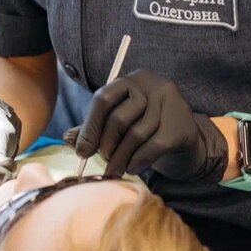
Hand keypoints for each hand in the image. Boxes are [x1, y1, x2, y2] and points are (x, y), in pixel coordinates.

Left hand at [63, 69, 228, 182]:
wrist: (182, 133)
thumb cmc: (143, 124)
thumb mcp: (119, 120)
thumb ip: (94, 127)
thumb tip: (67, 138)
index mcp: (130, 80)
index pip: (103, 98)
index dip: (90, 127)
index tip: (82, 152)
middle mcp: (151, 85)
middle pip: (120, 117)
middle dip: (106, 145)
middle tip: (102, 162)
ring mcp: (168, 103)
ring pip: (136, 135)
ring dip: (121, 158)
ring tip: (114, 170)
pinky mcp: (180, 124)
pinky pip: (153, 146)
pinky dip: (138, 161)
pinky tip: (132, 168)